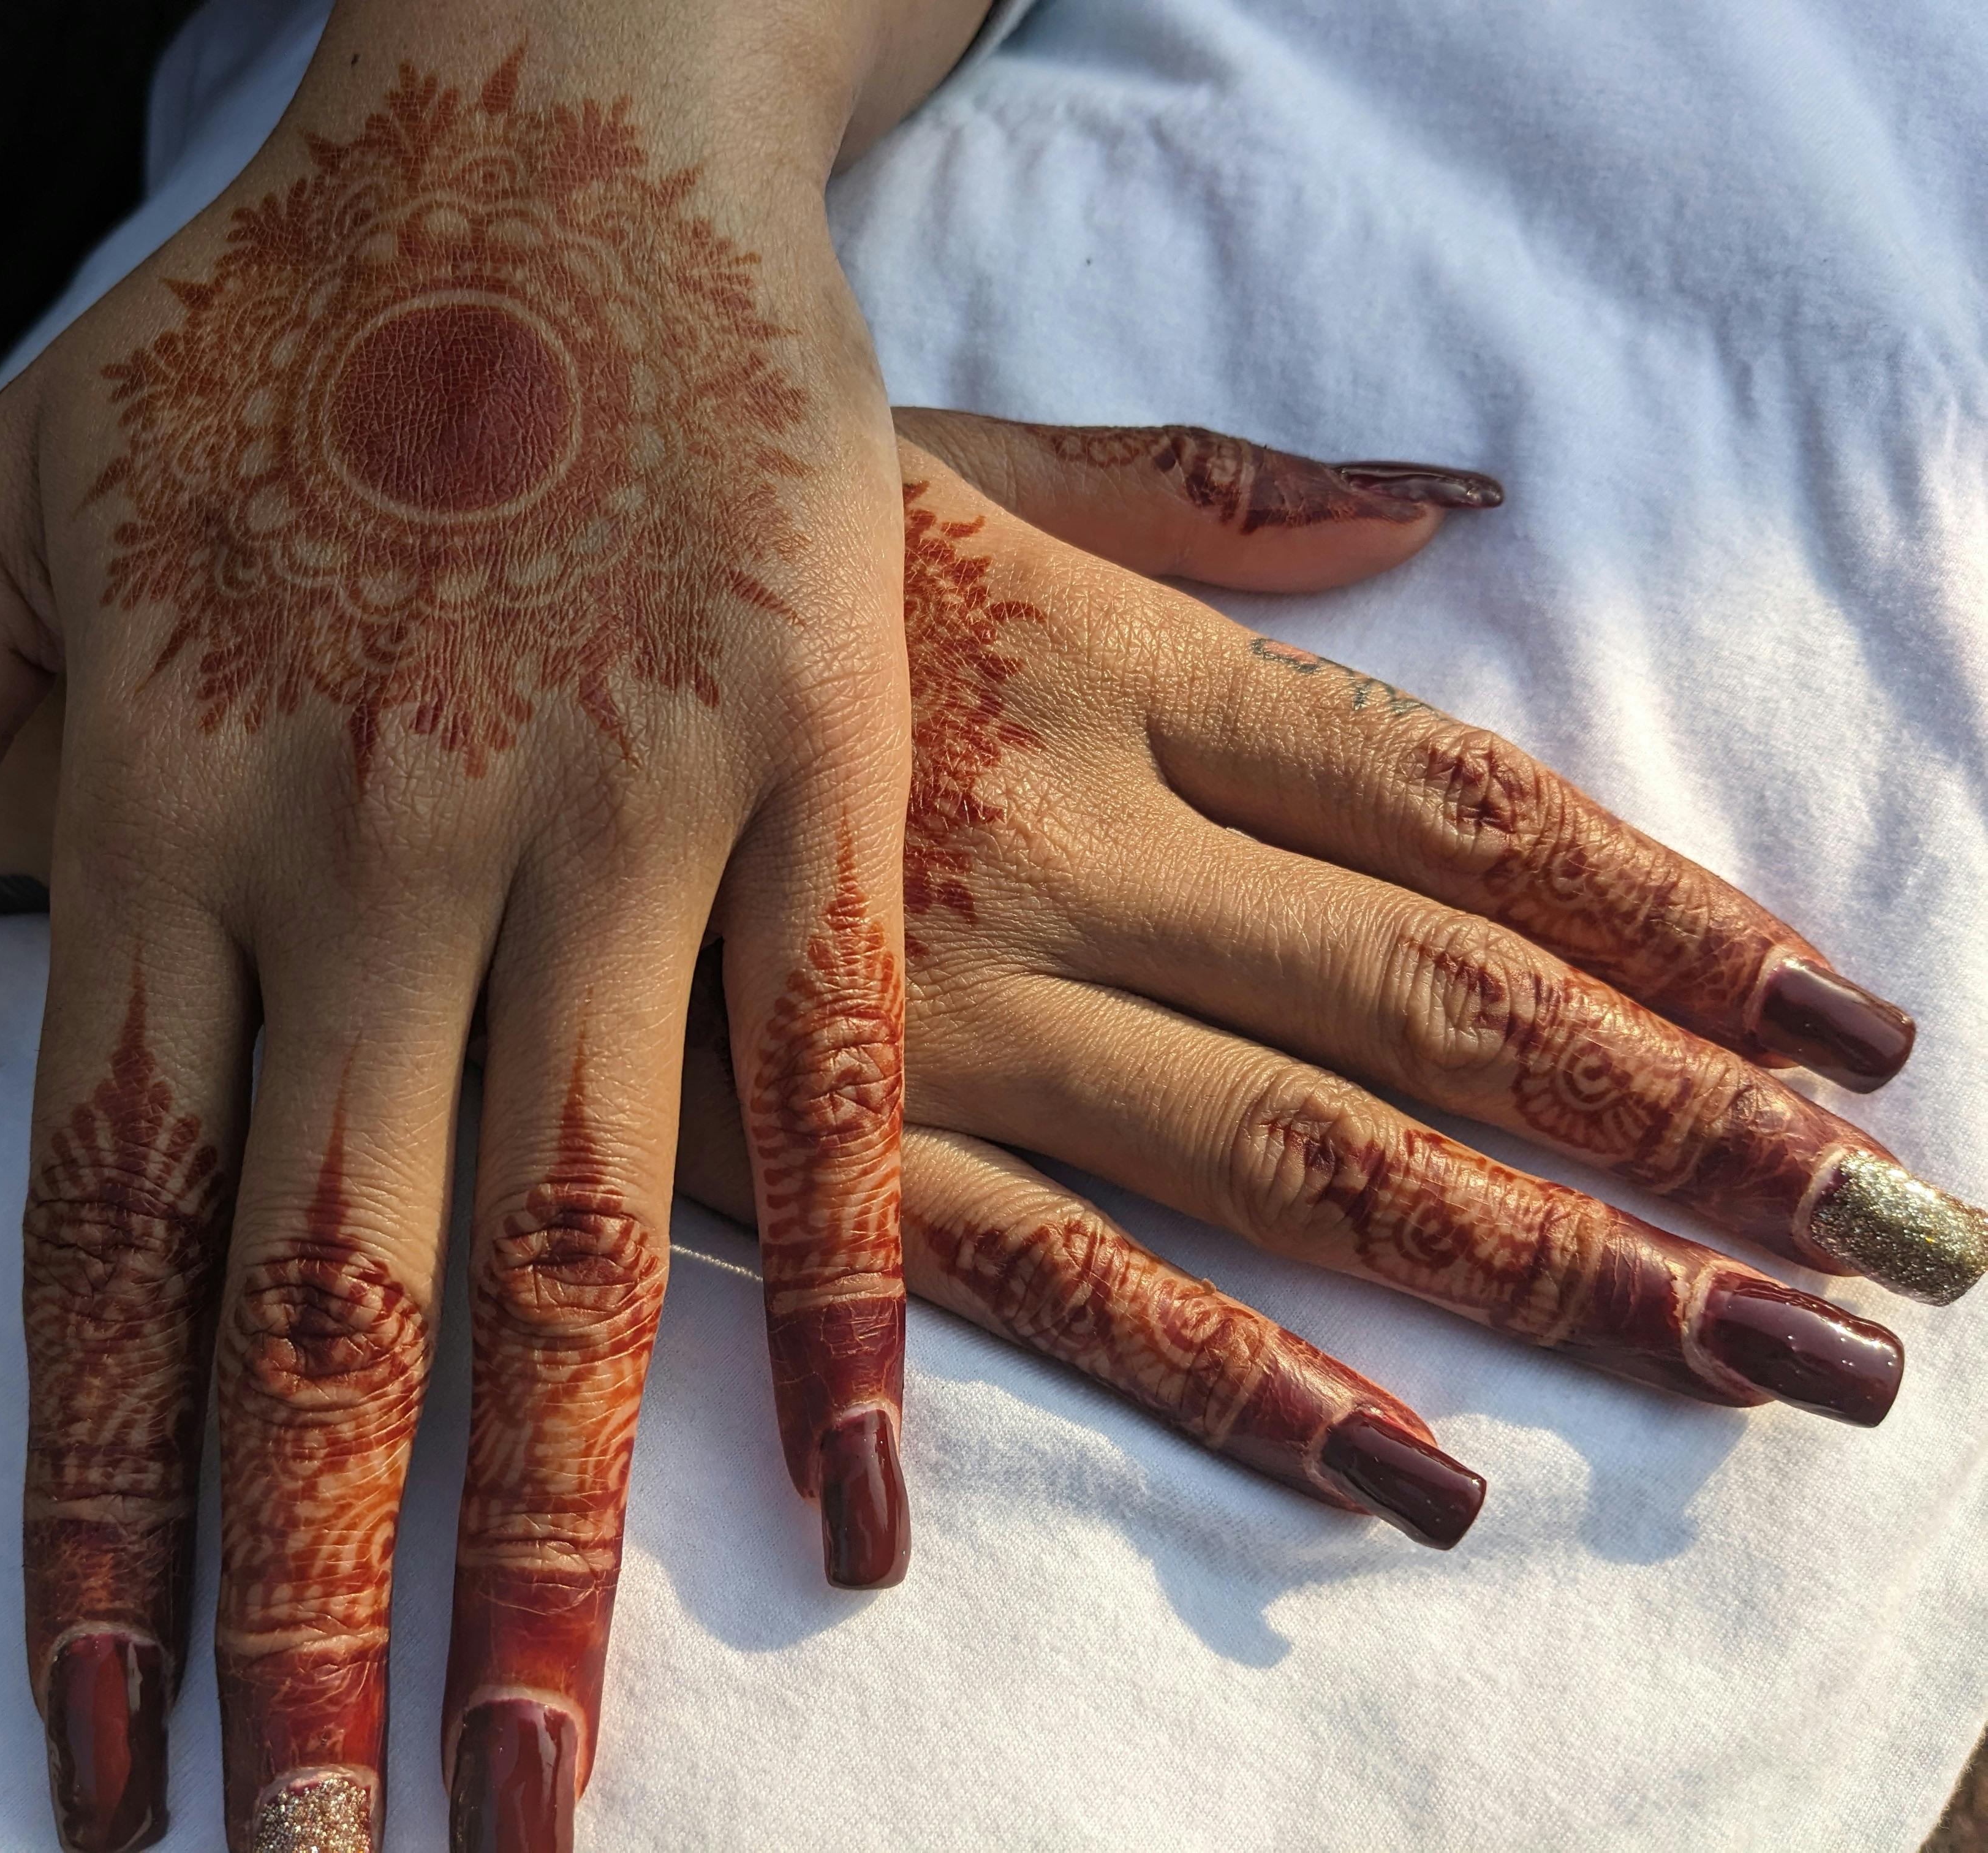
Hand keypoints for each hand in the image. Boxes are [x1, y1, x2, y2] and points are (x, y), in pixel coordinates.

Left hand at [0, 11, 969, 1847]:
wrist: (548, 116)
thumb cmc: (280, 322)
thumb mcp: (11, 503)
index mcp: (177, 817)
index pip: (109, 1251)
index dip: (91, 1529)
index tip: (92, 1758)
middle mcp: (378, 860)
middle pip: (326, 1310)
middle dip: (301, 1623)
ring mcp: (611, 821)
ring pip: (573, 1247)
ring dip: (549, 1542)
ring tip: (537, 1781)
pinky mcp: (806, 771)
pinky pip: (831, 1083)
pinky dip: (846, 1303)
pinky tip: (851, 1515)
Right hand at [677, 408, 1980, 1554]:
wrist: (433, 607)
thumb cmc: (725, 526)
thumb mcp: (963, 464)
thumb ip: (1206, 489)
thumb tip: (1453, 497)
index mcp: (1115, 670)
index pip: (1458, 813)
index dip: (1669, 921)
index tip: (1850, 1022)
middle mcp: (1068, 846)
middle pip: (1431, 1006)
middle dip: (1681, 1131)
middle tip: (1887, 1249)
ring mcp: (949, 1014)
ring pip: (1295, 1160)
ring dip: (1543, 1269)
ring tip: (1753, 1357)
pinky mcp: (821, 1148)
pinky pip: (1062, 1281)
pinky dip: (1243, 1382)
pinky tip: (1417, 1476)